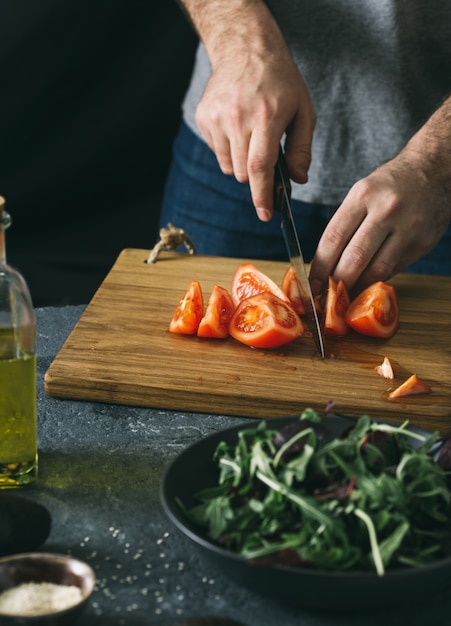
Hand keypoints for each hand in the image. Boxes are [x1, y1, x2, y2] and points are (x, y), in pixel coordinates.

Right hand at [184, 0, 314, 220]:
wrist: (245, 48)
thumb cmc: (280, 81)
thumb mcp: (303, 110)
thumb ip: (302, 148)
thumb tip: (298, 180)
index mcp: (267, 117)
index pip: (260, 167)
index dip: (262, 196)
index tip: (265, 215)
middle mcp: (238, 118)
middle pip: (243, 173)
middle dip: (257, 176)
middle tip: (266, 155)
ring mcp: (217, 118)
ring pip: (228, 166)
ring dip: (241, 163)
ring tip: (251, 136)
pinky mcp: (204, 118)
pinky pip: (216, 151)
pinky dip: (228, 149)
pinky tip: (237, 126)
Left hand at [309, 148, 450, 295]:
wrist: (433, 170)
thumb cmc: (389, 184)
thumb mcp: (361, 193)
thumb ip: (345, 226)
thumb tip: (325, 267)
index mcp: (363, 195)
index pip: (333, 238)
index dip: (320, 268)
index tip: (313, 285)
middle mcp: (386, 210)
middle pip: (355, 258)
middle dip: (338, 283)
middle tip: (329, 296)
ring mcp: (408, 227)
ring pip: (377, 270)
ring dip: (359, 287)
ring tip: (347, 294)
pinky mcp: (423, 242)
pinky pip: (395, 269)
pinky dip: (378, 279)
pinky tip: (369, 281)